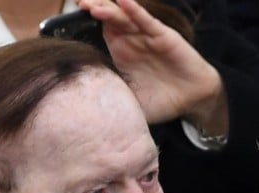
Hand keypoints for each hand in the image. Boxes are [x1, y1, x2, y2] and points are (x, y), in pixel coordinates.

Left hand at [78, 0, 228, 134]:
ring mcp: (145, 36)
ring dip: (109, 9)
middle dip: (93, 9)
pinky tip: (124, 1)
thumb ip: (112, 102)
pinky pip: (146, 20)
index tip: (67, 23)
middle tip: (78, 3)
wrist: (191, 100)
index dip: (86, 25)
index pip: (100, 33)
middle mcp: (131, 41)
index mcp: (121, 54)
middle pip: (109, 19)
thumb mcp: (131, 104)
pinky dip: (135, 10)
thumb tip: (85, 114)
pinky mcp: (161, 35)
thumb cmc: (161, 101)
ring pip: (124, 17)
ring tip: (92, 5)